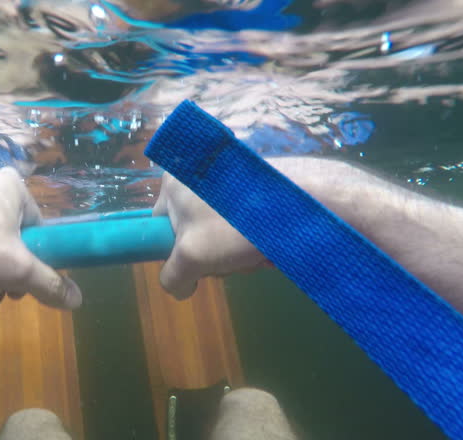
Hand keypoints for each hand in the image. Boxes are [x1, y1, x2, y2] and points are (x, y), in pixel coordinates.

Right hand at [153, 173, 268, 298]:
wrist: (302, 203)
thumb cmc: (235, 224)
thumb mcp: (192, 257)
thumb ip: (173, 277)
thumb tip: (179, 288)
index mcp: (173, 184)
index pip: (160, 227)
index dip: (177, 251)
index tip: (199, 262)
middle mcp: (195, 174)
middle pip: (192, 231)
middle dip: (214, 255)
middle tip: (233, 261)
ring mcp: (225, 178)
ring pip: (219, 231)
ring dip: (236, 254)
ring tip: (256, 254)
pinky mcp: (252, 184)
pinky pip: (241, 221)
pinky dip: (252, 239)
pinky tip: (268, 246)